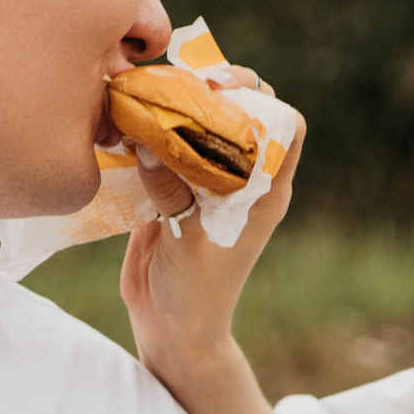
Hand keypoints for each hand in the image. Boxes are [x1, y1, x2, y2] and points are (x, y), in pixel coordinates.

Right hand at [122, 78, 303, 384]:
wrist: (172, 329)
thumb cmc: (195, 290)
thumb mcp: (187, 238)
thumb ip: (171, 189)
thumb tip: (148, 136)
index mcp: (265, 189)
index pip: (287, 126)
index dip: (262, 99)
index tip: (223, 89)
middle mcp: (242, 179)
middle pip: (241, 113)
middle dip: (215, 89)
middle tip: (180, 84)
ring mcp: (207, 182)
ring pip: (202, 125)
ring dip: (177, 106)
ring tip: (148, 95)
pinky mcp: (173, 190)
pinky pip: (166, 149)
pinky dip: (149, 131)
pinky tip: (125, 122)